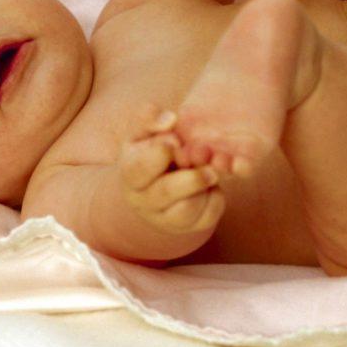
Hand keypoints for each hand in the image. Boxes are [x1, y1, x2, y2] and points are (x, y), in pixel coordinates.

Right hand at [118, 109, 225, 234]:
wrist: (158, 184)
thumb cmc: (150, 152)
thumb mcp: (144, 132)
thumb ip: (151, 119)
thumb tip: (170, 120)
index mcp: (130, 173)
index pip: (140, 168)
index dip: (161, 153)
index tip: (176, 140)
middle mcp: (143, 200)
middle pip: (166, 193)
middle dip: (191, 177)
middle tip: (207, 161)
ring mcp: (164, 218)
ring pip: (187, 210)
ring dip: (204, 189)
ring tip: (210, 172)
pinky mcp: (188, 227)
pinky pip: (206, 218)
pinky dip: (216, 199)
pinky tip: (212, 185)